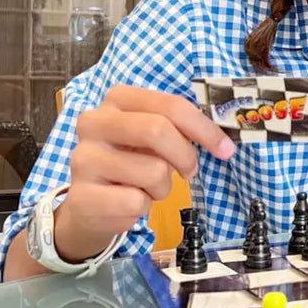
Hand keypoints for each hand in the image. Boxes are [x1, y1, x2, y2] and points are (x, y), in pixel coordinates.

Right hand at [54, 85, 235, 260]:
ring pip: (153, 171)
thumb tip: (222, 140)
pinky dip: (143, 207)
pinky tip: (127, 203)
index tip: (225, 148)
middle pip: (157, 130)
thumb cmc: (131, 163)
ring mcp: (83, 159)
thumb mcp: (153, 138)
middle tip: (190, 171)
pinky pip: (136, 202)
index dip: (203, 128)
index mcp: (117, 100)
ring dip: (162, 187)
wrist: (90, 206)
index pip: (170, 105)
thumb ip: (179, 129)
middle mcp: (94, 123)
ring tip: (145, 187)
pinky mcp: (82, 196)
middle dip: (185, 155)